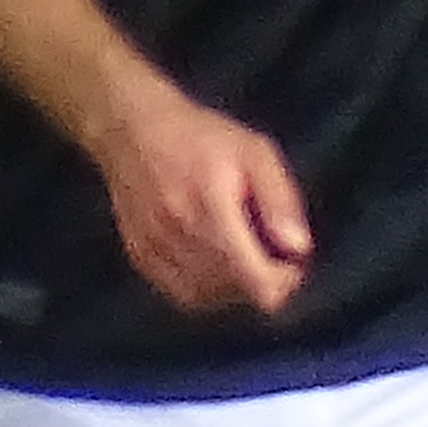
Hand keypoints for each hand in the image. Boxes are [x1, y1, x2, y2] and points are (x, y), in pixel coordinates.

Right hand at [92, 82, 311, 319]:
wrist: (129, 128)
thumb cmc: (200, 136)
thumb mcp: (255, 151)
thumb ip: (281, 200)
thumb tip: (298, 248)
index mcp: (211, 208)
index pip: (258, 283)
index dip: (285, 280)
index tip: (289, 256)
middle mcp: (179, 236)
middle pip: (237, 294)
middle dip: (261, 278)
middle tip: (264, 247)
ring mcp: (155, 250)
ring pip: (209, 299)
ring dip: (233, 286)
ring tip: (238, 253)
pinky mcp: (140, 258)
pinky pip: (182, 294)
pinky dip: (204, 288)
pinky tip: (211, 261)